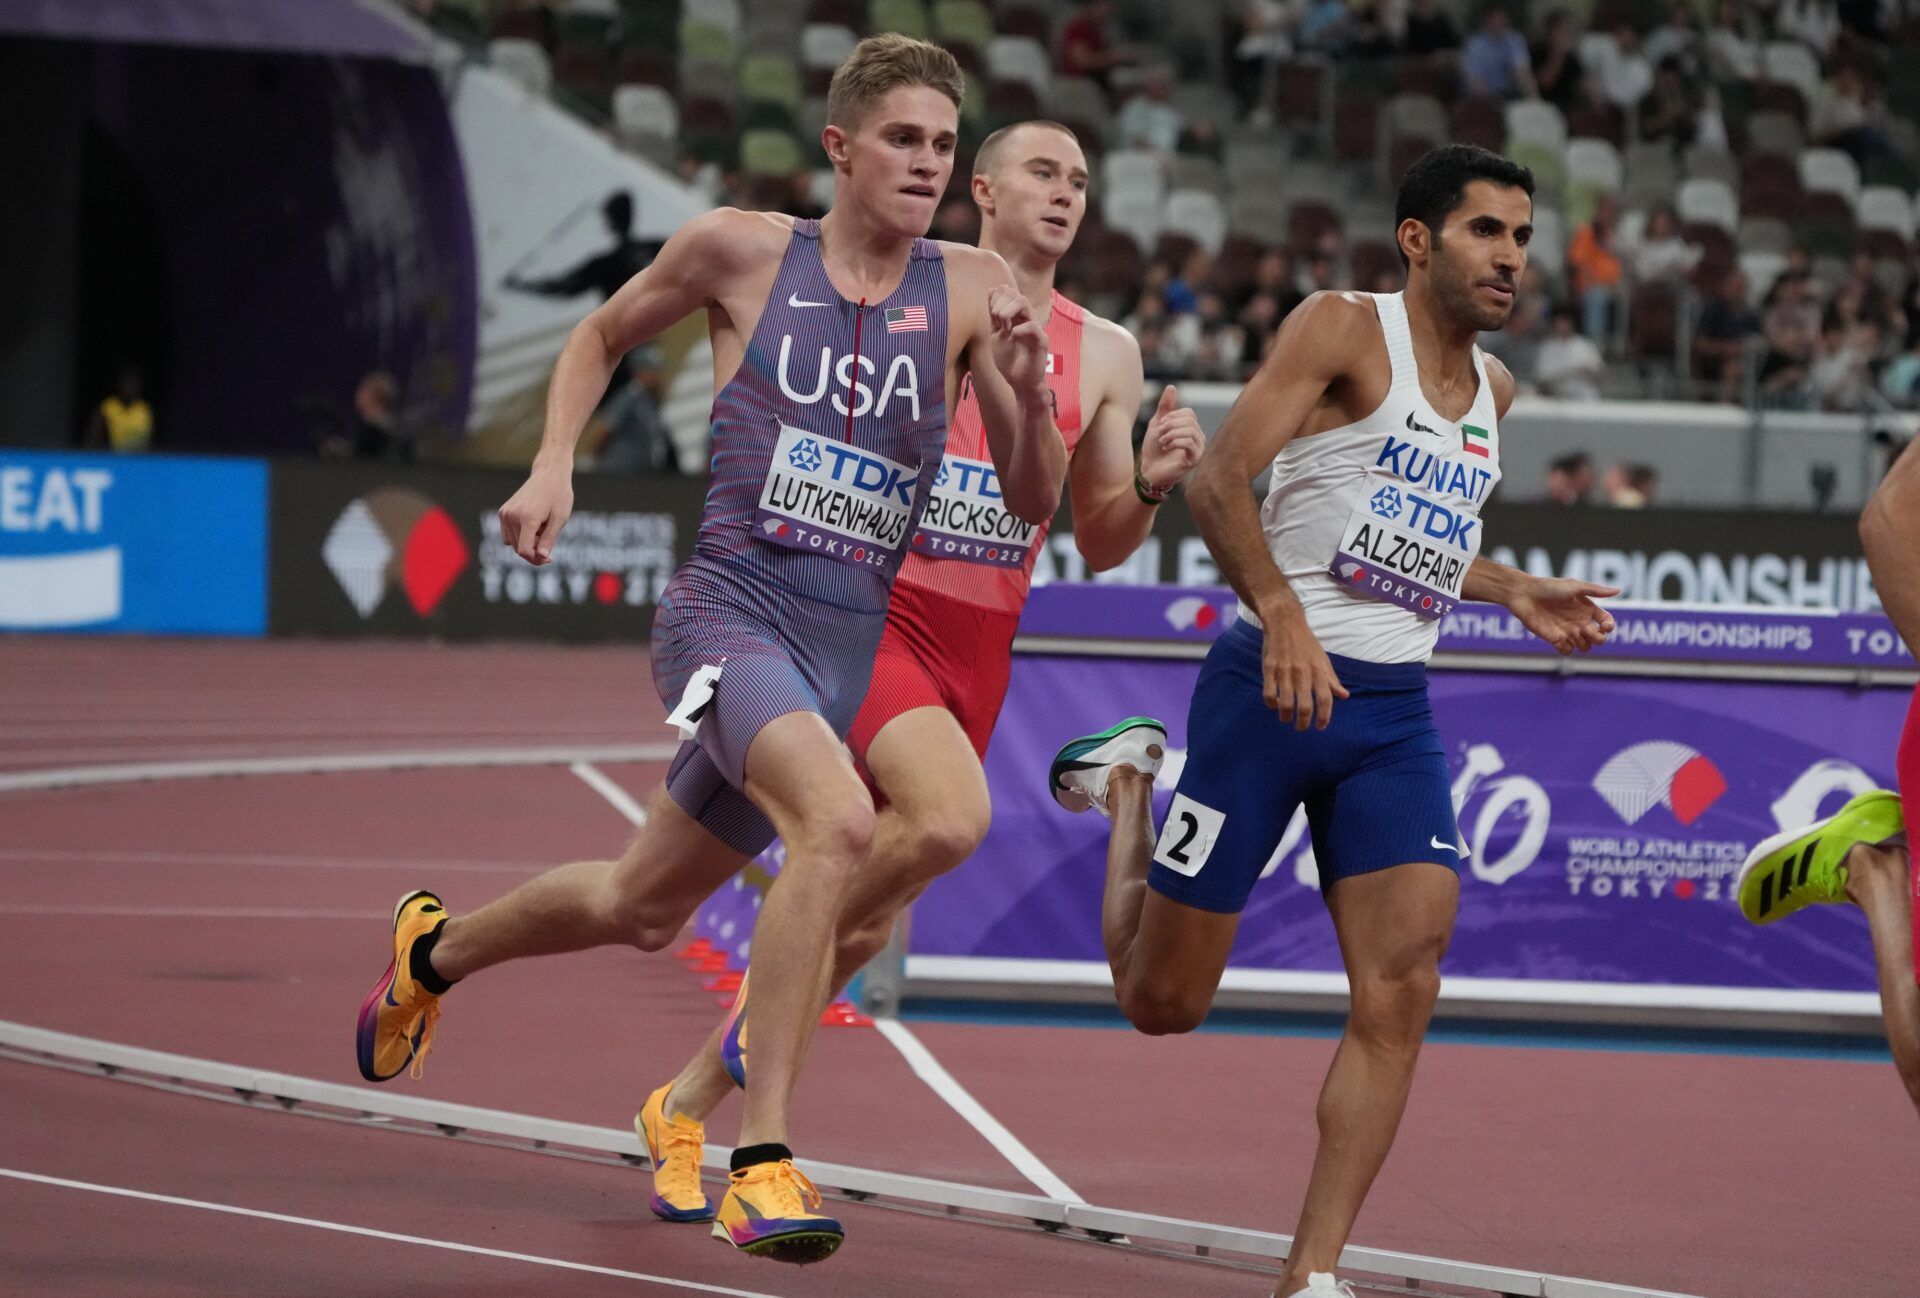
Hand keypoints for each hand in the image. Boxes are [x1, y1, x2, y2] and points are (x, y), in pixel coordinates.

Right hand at [498, 466, 574, 564]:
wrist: (549, 474)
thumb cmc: (558, 495)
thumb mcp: (560, 519)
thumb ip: (549, 540)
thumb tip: (541, 557)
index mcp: (527, 518)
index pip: (525, 551)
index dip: (536, 559)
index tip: (549, 558)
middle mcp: (512, 516)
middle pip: (520, 549)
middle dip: (534, 550)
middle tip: (549, 537)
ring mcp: (505, 514)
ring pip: (514, 544)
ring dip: (528, 542)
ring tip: (541, 527)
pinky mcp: (503, 512)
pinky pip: (508, 536)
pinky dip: (520, 536)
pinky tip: (532, 524)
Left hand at [987, 285, 1048, 402]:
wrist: (1019, 383)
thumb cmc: (1007, 360)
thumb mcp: (993, 336)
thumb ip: (991, 317)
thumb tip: (989, 291)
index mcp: (1016, 315)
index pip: (1009, 292)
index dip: (996, 297)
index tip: (989, 313)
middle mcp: (1026, 318)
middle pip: (1016, 294)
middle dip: (1001, 303)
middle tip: (995, 319)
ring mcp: (1035, 328)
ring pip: (1024, 304)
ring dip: (1008, 310)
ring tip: (1002, 325)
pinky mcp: (1041, 341)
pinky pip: (1033, 327)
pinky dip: (1019, 329)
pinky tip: (1011, 336)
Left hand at [1138, 384, 1204, 491]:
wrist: (1149, 471)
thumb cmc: (1154, 449)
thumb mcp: (1157, 423)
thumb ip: (1165, 407)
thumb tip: (1172, 387)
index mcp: (1191, 429)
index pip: (1189, 413)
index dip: (1173, 416)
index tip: (1160, 426)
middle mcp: (1198, 438)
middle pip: (1190, 420)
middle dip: (1171, 425)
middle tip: (1160, 434)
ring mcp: (1198, 449)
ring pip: (1190, 430)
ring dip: (1171, 434)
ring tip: (1162, 441)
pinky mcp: (1195, 459)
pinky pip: (1190, 443)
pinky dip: (1175, 442)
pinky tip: (1167, 447)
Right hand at [1260, 602, 1349, 730]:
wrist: (1285, 622)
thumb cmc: (1307, 643)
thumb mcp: (1323, 659)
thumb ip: (1331, 679)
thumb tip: (1344, 696)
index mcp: (1318, 671)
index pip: (1325, 700)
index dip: (1324, 717)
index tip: (1320, 727)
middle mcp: (1303, 673)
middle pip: (1305, 707)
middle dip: (1303, 723)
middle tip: (1300, 727)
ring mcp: (1285, 672)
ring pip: (1285, 704)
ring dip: (1285, 717)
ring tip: (1286, 719)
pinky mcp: (1269, 668)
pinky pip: (1269, 693)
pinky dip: (1271, 704)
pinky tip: (1274, 704)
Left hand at [1508, 578, 1618, 654]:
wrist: (1525, 595)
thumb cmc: (1549, 587)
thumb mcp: (1575, 586)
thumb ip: (1596, 590)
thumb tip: (1619, 590)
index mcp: (1587, 609)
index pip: (1606, 622)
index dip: (1609, 626)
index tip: (1604, 625)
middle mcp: (1579, 621)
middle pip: (1599, 639)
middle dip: (1598, 638)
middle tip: (1585, 629)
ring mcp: (1567, 631)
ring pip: (1585, 647)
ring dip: (1583, 644)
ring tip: (1572, 632)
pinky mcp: (1554, 639)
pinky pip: (1567, 651)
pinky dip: (1567, 648)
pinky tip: (1560, 638)